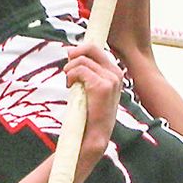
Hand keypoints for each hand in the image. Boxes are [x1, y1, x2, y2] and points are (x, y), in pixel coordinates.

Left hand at [66, 43, 123, 157]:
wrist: (95, 135)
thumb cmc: (89, 113)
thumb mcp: (89, 88)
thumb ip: (86, 70)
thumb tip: (70, 50)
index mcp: (114, 72)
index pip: (96, 48)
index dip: (81, 49)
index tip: (71, 57)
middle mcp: (115, 73)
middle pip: (90, 47)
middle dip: (74, 55)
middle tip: (67, 71)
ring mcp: (111, 79)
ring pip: (82, 60)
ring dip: (69, 70)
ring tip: (69, 84)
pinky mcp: (102, 86)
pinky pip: (80, 70)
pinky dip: (70, 76)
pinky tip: (70, 87)